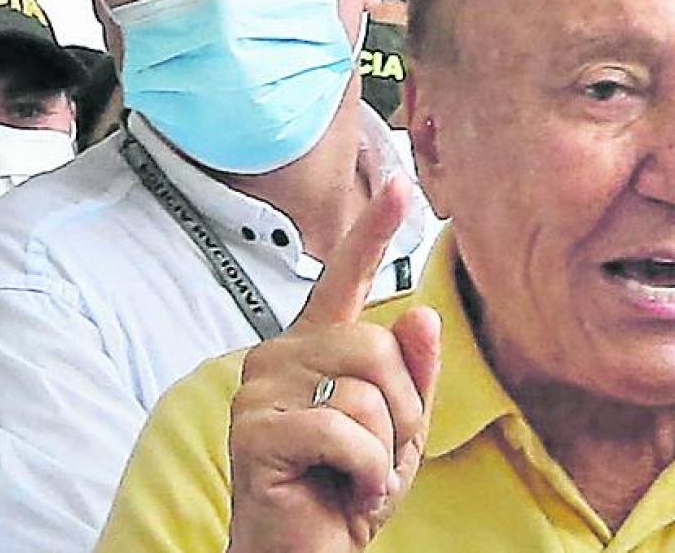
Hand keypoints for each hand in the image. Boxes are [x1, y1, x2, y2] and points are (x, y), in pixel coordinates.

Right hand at [227, 178, 442, 552]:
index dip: (372, 231)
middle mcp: (279, 355)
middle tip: (383, 456)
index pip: (345, 279)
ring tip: (360, 475)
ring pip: (366, 387)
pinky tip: (346, 491)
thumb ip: (411, 374)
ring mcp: (260, 390)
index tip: (397, 182)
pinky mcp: (254, 430)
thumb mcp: (398, 429)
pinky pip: (346, 430)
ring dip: (386, 445)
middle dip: (403, 409)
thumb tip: (421, 315)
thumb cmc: (345, 490)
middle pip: (376, 344)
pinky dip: (367, 471)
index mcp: (315, 347)